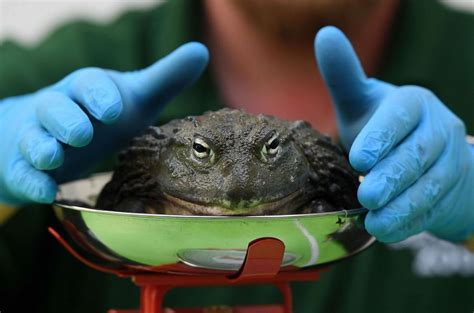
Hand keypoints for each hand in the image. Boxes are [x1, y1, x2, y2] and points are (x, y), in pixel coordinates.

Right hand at [0, 42, 208, 205]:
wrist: (50, 136)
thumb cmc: (99, 117)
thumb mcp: (133, 99)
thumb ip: (164, 80)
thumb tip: (201, 52)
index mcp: (87, 92)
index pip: (89, 85)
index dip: (100, 96)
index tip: (114, 110)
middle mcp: (59, 110)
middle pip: (54, 107)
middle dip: (66, 119)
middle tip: (81, 133)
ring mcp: (39, 138)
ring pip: (33, 138)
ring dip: (42, 147)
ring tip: (53, 157)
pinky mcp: (27, 167)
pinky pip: (24, 173)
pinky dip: (33, 182)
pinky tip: (46, 193)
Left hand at [315, 26, 473, 241]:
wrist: (422, 157)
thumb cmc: (381, 126)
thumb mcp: (363, 102)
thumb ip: (344, 76)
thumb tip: (325, 35)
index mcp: (413, 103)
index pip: (403, 115)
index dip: (383, 136)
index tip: (358, 158)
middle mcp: (437, 130)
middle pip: (420, 152)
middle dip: (394, 175)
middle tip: (366, 192)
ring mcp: (448, 163)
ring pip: (431, 184)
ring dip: (403, 204)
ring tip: (375, 219)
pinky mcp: (448, 192)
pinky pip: (433, 208)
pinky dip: (409, 222)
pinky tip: (385, 230)